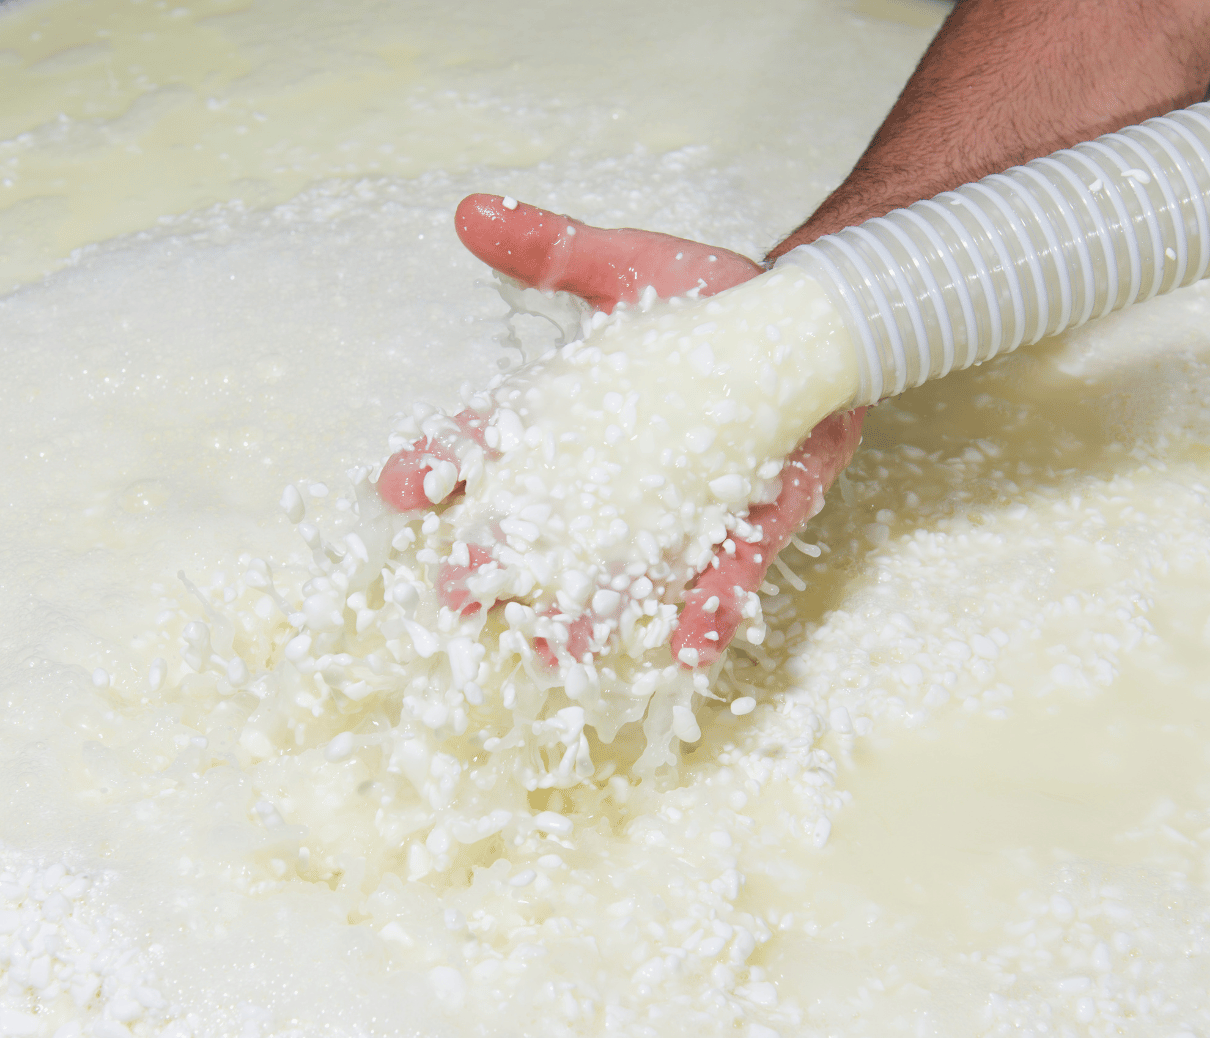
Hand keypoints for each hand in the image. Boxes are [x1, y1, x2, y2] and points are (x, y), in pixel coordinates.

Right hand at [377, 194, 866, 667]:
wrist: (811, 313)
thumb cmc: (709, 291)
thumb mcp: (627, 264)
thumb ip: (554, 247)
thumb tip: (469, 211)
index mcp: (574, 419)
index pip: (489, 445)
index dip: (439, 466)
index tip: (398, 488)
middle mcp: (616, 478)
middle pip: (543, 532)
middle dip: (499, 566)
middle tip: (457, 596)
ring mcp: (682, 508)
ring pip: (625, 577)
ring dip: (592, 619)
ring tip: (556, 654)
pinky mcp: (750, 524)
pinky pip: (727, 577)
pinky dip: (710, 610)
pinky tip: (688, 650)